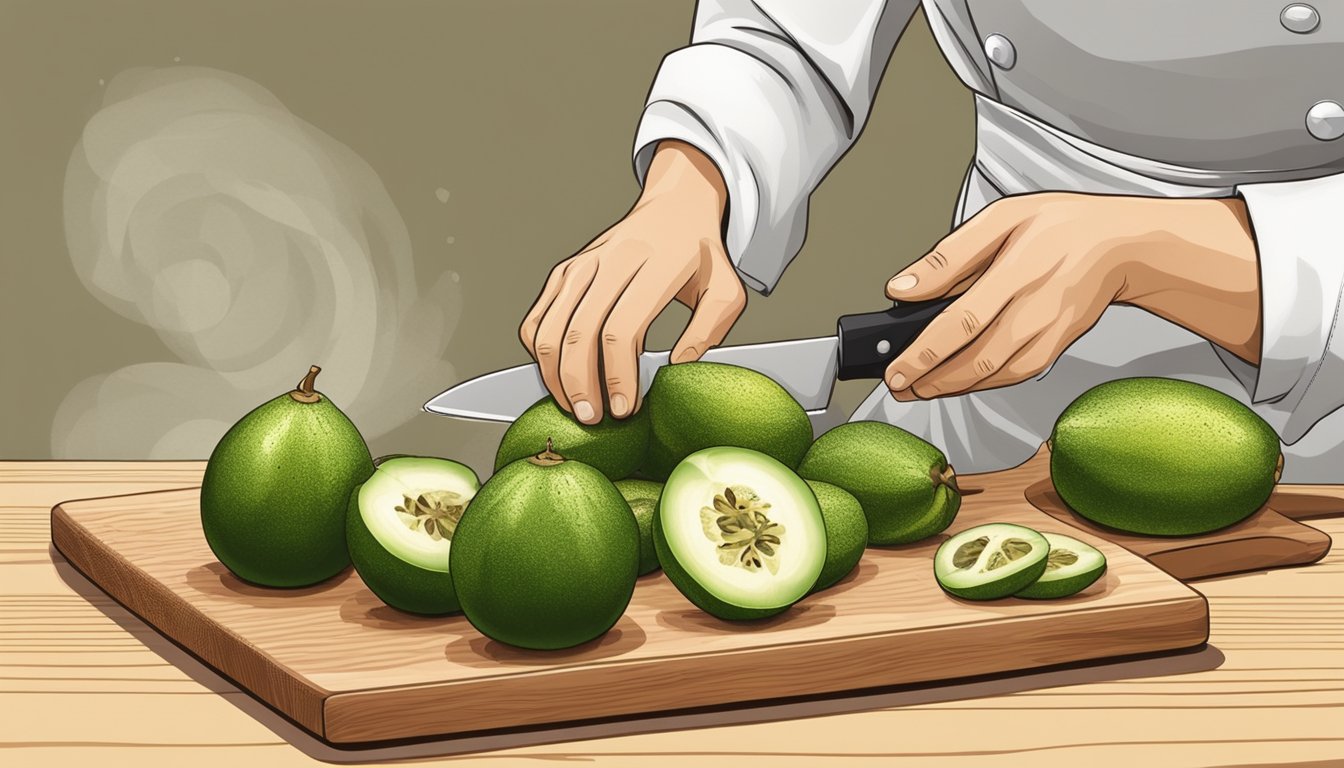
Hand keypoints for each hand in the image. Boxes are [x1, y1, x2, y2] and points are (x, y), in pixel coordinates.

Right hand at [519, 141, 745, 423]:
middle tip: (593, 419)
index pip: (621, 330)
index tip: (623, 410)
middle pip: (579, 334)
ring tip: (574, 407)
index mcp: (653, 266)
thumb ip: (708, 331)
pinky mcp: (562, 273)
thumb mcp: (726, 290)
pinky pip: (536, 321)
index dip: (617, 376)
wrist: (674, 206)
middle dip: (580, 385)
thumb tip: (676, 368)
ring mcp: (580, 266)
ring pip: (548, 330)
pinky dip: (539, 355)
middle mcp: (609, 262)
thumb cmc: (701, 256)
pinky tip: (559, 377)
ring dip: (554, 377)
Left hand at [883, 192, 1261, 400]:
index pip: (962, 321)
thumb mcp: (1001, 219)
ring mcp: (1050, 332)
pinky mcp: (1058, 347)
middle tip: (899, 386)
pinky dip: (983, 384)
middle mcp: (1036, 307)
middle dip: (931, 380)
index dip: (925, 352)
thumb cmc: (1061, 227)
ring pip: (995, 373)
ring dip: (952, 388)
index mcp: (1018, 269)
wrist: (1121, 245)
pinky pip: (1015, 375)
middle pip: (976, 357)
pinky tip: (958, 381)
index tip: (896, 368)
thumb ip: (949, 257)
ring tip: (920, 388)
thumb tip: (903, 286)